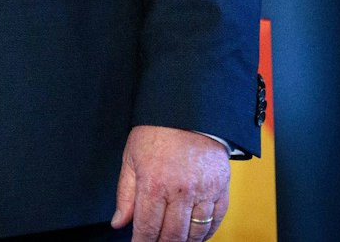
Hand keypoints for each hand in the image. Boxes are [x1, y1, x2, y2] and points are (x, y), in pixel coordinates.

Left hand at [110, 125, 229, 240]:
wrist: (187, 110)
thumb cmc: (156, 132)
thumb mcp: (131, 159)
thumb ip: (125, 194)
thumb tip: (119, 222)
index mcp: (154, 184)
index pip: (147, 228)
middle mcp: (180, 190)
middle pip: (173, 236)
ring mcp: (204, 190)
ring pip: (196, 233)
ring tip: (175, 241)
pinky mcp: (221, 188)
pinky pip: (216, 220)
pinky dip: (207, 233)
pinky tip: (196, 235)